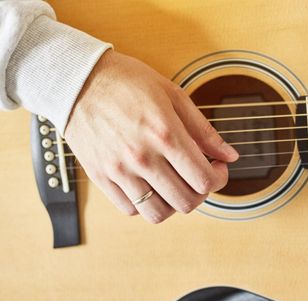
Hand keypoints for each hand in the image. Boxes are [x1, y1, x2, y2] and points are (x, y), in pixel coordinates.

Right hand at [65, 50, 238, 223]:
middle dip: (202, 193)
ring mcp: (120, 171)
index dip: (219, 178)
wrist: (77, 80)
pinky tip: (151, 185)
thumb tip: (230, 155)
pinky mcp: (101, 178)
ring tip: (175, 184)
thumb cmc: (126, 82)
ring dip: (174, 204)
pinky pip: (130, 209)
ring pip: (158, 214)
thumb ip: (204, 130)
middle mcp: (142, 158)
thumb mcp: (173, 95)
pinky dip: (146, 204)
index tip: (217, 167)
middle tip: (199, 176)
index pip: (204, 180)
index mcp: (165, 135)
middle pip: (186, 202)